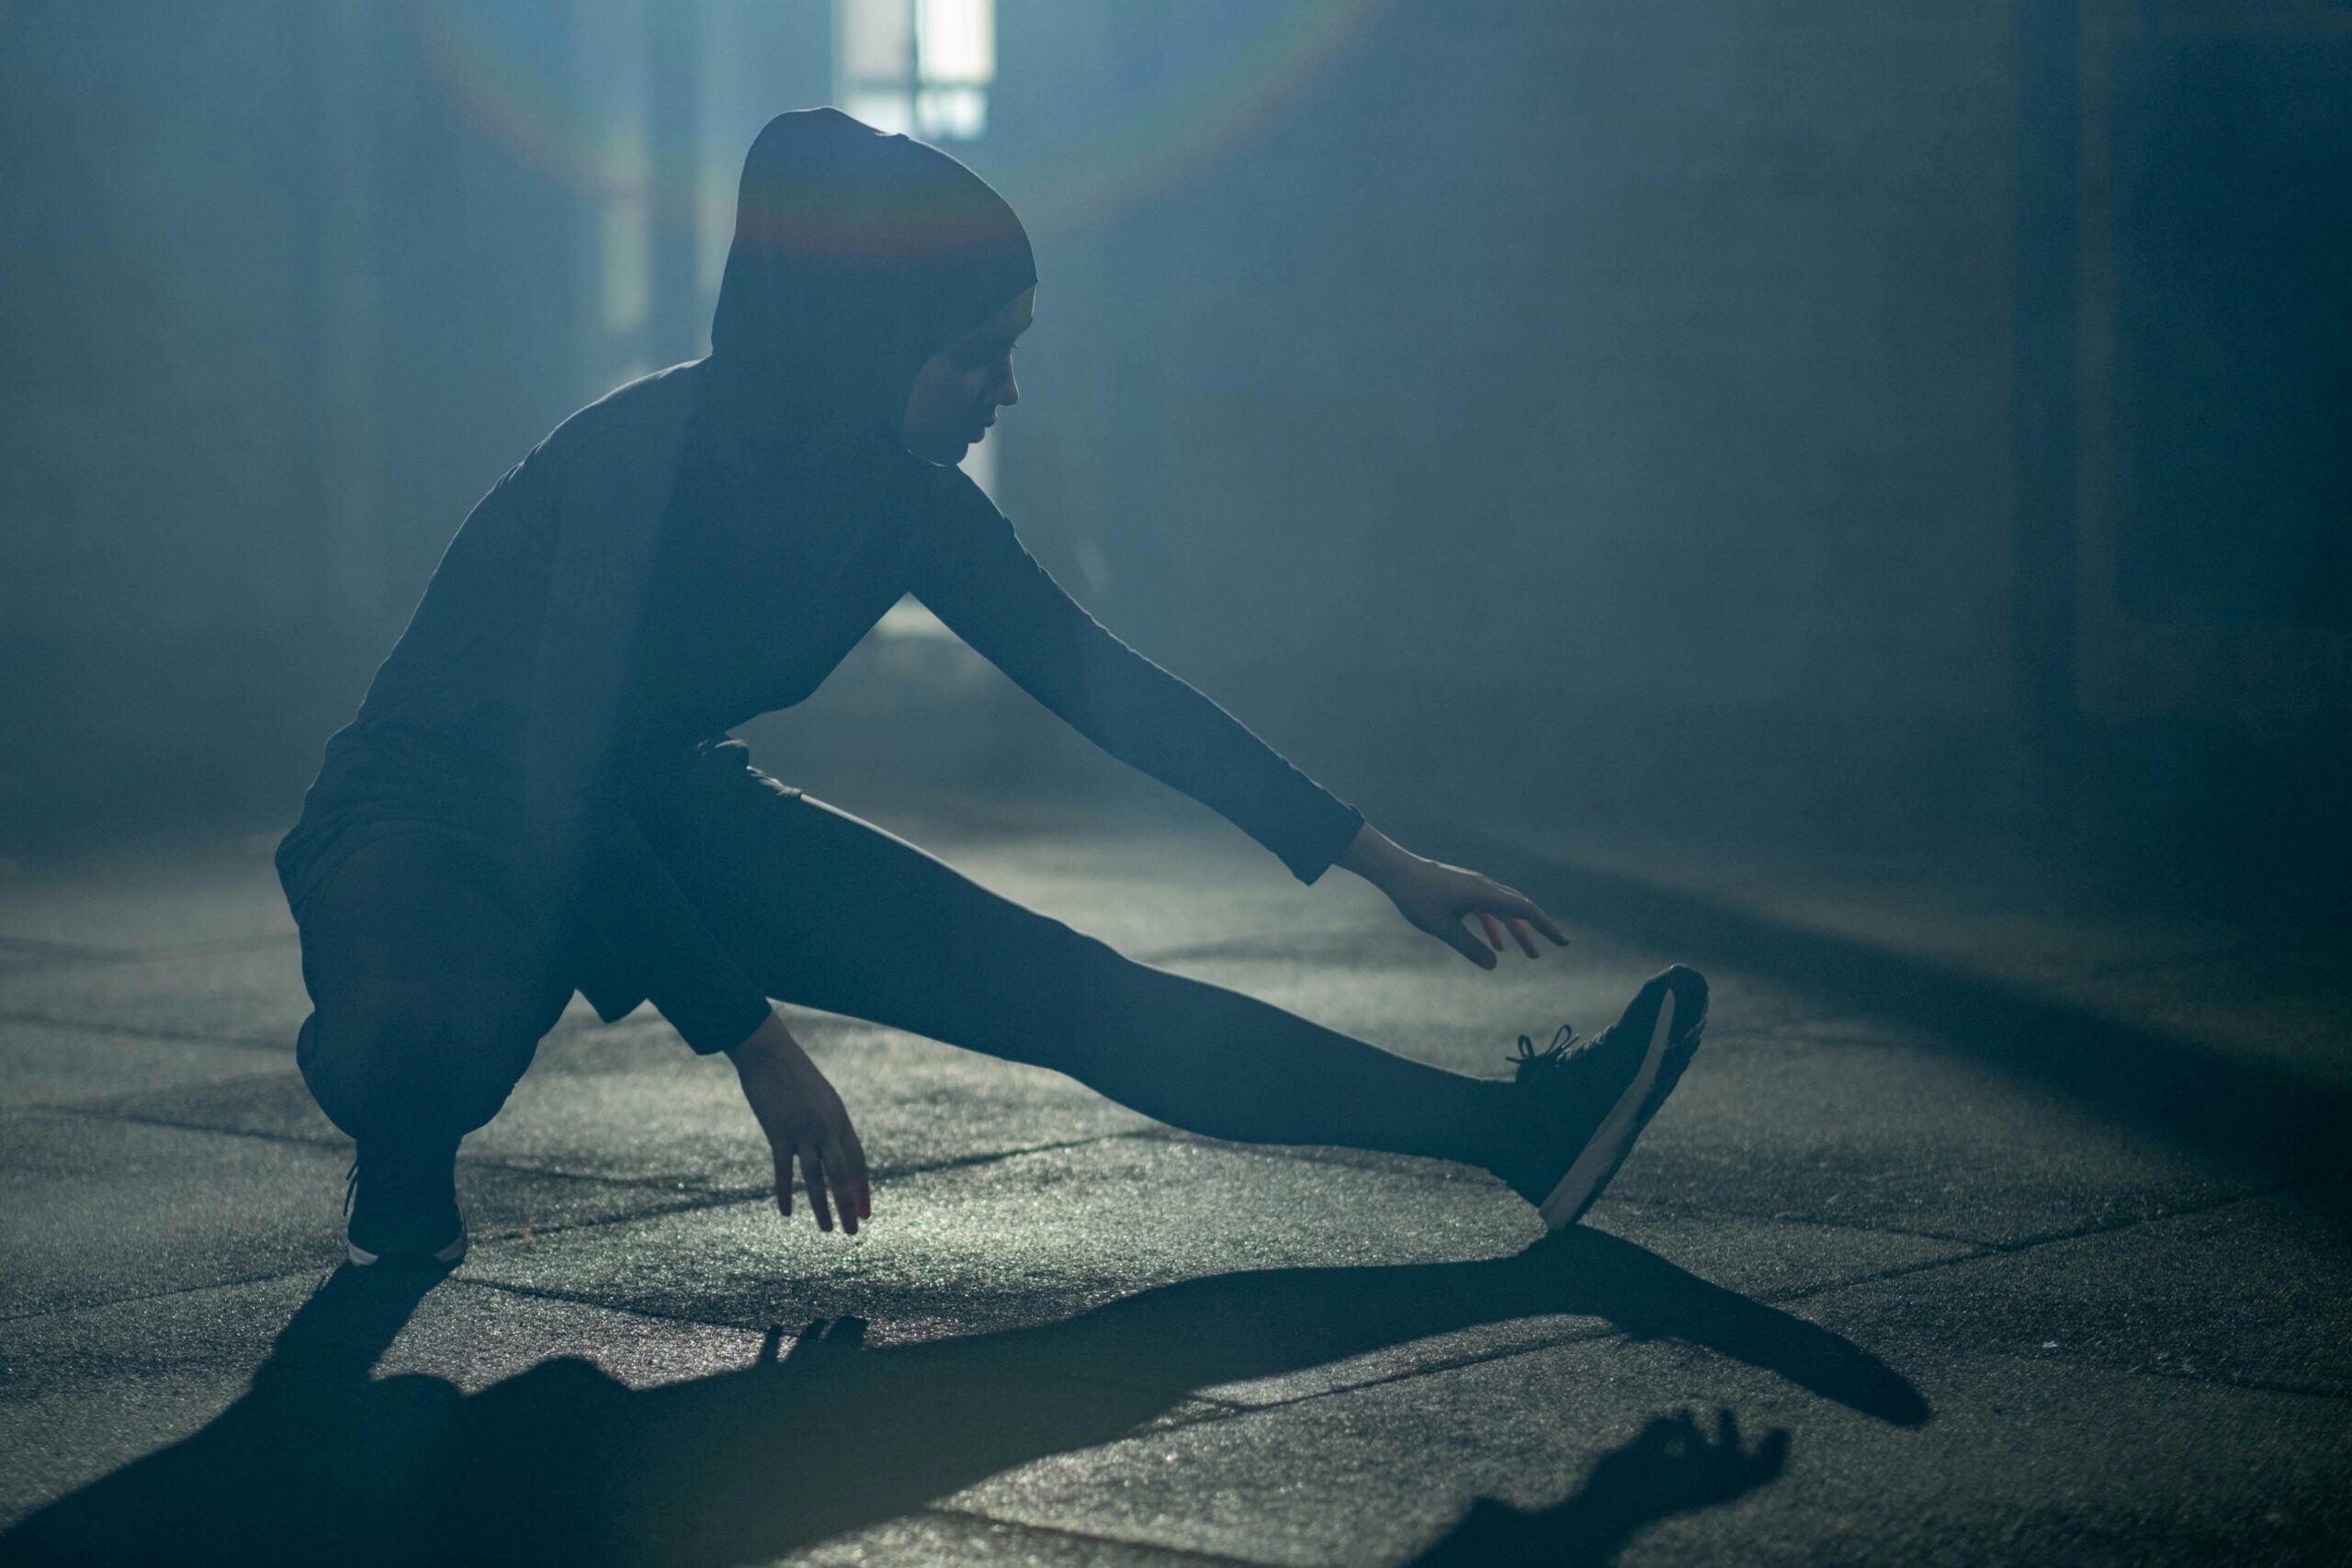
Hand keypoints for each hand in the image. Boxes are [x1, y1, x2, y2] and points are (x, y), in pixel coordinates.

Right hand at [728, 1011, 870, 1233]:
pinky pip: (783, 1169)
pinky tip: (787, 1213)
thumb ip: (830, 1124)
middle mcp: (826, 1127)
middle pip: (842, 1174)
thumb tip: (834, 1148)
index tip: (865, 1213)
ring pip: (815, 1176)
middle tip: (853, 1231)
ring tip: (827, 1230)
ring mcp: (802, 1130)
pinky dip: (784, 1192)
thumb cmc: (795, 1076)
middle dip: (849, 1204)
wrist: (769, 1053)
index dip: (862, 1189)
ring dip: (822, 1207)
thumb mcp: (821, 1099)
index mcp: (840, 1120)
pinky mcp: (778, 1131)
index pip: (857, 1162)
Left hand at [1340, 823, 1567, 969]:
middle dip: (1537, 930)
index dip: (1546, 927)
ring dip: (1517, 932)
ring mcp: (1475, 887)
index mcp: (1485, 894)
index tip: (1563, 942)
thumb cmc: (1418, 898)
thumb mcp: (1443, 928)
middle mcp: (1485, 887)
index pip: (1525, 910)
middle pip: (1520, 909)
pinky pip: (1488, 909)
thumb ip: (1469, 947)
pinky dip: (1496, 927)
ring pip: (1505, 911)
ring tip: (1529, 955)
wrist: (1396, 871)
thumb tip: (1494, 964)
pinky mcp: (1464, 890)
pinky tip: (1496, 946)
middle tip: (1555, 948)